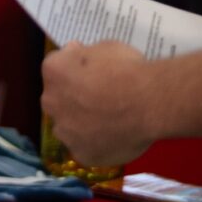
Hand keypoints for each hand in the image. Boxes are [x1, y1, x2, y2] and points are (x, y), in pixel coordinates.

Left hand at [40, 41, 160, 167]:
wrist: (149, 103)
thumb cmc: (128, 69)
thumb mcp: (105, 46)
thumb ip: (85, 54)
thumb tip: (76, 53)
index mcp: (54, 71)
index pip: (56, 69)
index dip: (74, 70)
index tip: (92, 74)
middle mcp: (51, 101)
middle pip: (57, 99)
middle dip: (73, 99)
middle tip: (100, 100)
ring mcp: (65, 132)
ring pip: (68, 128)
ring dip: (81, 124)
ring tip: (109, 123)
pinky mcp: (82, 155)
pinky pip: (85, 149)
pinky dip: (96, 145)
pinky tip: (114, 139)